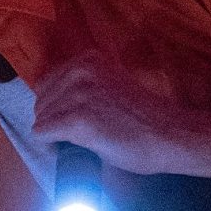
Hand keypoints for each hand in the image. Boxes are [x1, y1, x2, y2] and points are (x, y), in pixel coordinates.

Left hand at [24, 53, 200, 177]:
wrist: (169, 135)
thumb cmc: (144, 117)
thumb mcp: (111, 85)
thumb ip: (86, 84)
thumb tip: (55, 101)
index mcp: (88, 59)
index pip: (47, 84)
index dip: (56, 107)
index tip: (71, 121)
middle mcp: (80, 70)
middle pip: (41, 102)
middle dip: (53, 122)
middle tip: (75, 137)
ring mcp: (78, 94)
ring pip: (41, 119)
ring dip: (54, 136)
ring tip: (78, 144)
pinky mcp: (78, 120)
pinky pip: (43, 134)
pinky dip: (51, 146)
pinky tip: (70, 150)